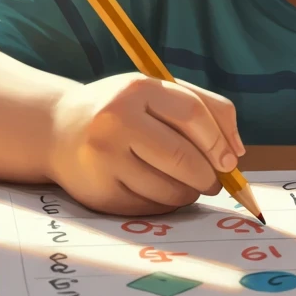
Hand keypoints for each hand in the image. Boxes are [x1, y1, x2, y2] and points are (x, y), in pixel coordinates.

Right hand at [47, 73, 244, 215]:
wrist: (59, 128)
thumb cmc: (123, 109)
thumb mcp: (157, 92)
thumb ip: (203, 108)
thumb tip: (237, 152)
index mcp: (137, 89)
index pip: (193, 114)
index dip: (219, 140)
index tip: (230, 160)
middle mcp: (116, 121)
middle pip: (182, 156)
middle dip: (209, 175)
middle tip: (215, 182)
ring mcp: (104, 158)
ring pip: (169, 188)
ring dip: (190, 193)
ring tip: (188, 185)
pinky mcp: (99, 192)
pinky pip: (150, 207)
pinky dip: (167, 204)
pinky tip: (162, 191)